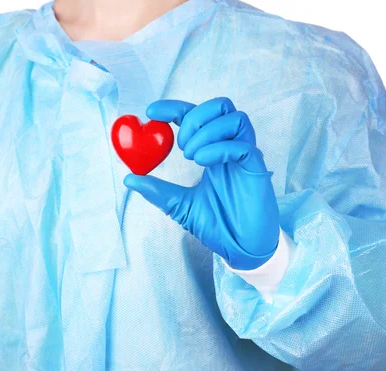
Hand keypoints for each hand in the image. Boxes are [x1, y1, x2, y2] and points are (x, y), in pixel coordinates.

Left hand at [124, 97, 279, 269]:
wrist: (240, 249)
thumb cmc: (218, 225)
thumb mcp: (180, 206)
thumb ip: (158, 191)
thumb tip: (129, 178)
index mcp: (212, 152)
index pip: (196, 115)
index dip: (174, 108)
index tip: (151, 112)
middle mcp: (230, 149)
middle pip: (221, 106)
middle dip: (195, 117)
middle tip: (180, 146)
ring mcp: (245, 157)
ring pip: (235, 118)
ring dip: (207, 131)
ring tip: (192, 156)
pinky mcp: (256, 169)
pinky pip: (242, 145)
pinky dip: (219, 147)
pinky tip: (203, 162)